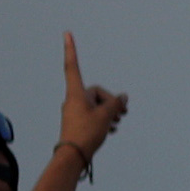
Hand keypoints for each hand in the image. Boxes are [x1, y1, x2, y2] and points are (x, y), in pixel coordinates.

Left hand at [57, 32, 127, 163]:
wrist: (72, 157)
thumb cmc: (86, 133)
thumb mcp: (106, 115)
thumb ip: (116, 103)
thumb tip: (123, 97)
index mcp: (76, 93)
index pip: (73, 66)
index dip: (71, 49)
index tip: (66, 33)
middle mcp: (73, 99)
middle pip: (97, 93)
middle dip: (111, 101)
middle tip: (122, 114)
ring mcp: (75, 111)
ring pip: (97, 105)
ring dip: (109, 112)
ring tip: (118, 123)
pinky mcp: (78, 122)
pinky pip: (94, 114)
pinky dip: (104, 119)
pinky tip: (112, 129)